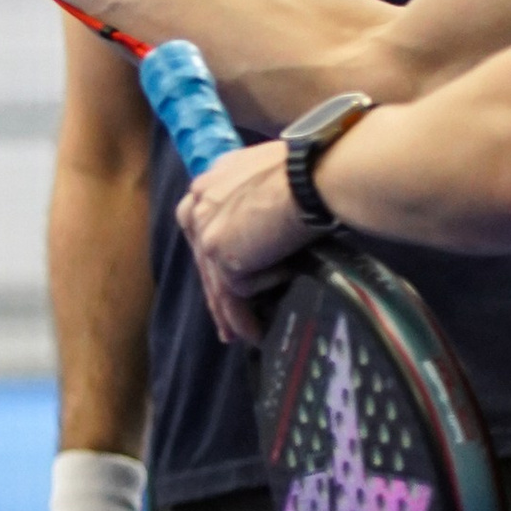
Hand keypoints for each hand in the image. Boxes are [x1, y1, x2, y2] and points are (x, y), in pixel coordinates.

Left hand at [176, 140, 303, 343]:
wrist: (311, 176)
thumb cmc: (306, 173)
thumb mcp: (269, 179)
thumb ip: (251, 200)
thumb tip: (260, 229)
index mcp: (209, 183)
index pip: (205, 229)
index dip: (216, 261)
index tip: (226, 281)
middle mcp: (199, 204)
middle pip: (205, 260)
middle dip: (218, 294)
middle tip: (228, 324)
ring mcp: (206, 230)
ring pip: (217, 282)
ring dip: (231, 314)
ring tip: (244, 337)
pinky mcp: (220, 253)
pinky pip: (238, 290)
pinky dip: (255, 305)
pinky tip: (265, 322)